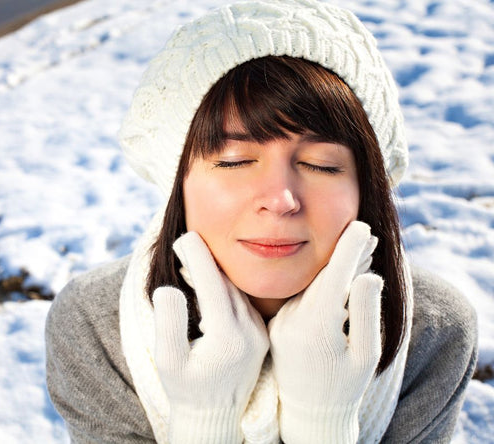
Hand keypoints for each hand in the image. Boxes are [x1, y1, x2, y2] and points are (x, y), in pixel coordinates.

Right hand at [153, 232, 268, 443]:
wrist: (215, 415)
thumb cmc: (186, 389)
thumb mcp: (168, 361)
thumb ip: (169, 323)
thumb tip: (169, 288)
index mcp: (227, 338)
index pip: (212, 285)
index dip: (198, 258)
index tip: (185, 237)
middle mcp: (249, 332)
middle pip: (225, 284)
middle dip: (205, 260)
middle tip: (185, 240)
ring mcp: (258, 333)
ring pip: (235, 290)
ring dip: (214, 272)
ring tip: (193, 256)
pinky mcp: (260, 333)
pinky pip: (242, 301)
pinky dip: (224, 287)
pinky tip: (209, 280)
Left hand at [268, 221, 382, 443]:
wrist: (308, 413)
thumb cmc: (345, 387)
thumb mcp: (365, 355)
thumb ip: (367, 314)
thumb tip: (369, 276)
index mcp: (316, 329)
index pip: (334, 279)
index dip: (349, 251)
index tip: (362, 228)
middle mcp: (293, 321)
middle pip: (323, 277)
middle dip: (345, 255)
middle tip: (366, 235)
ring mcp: (281, 322)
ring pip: (311, 285)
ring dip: (333, 268)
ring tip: (357, 250)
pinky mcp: (277, 324)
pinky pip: (301, 296)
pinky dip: (320, 285)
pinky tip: (337, 276)